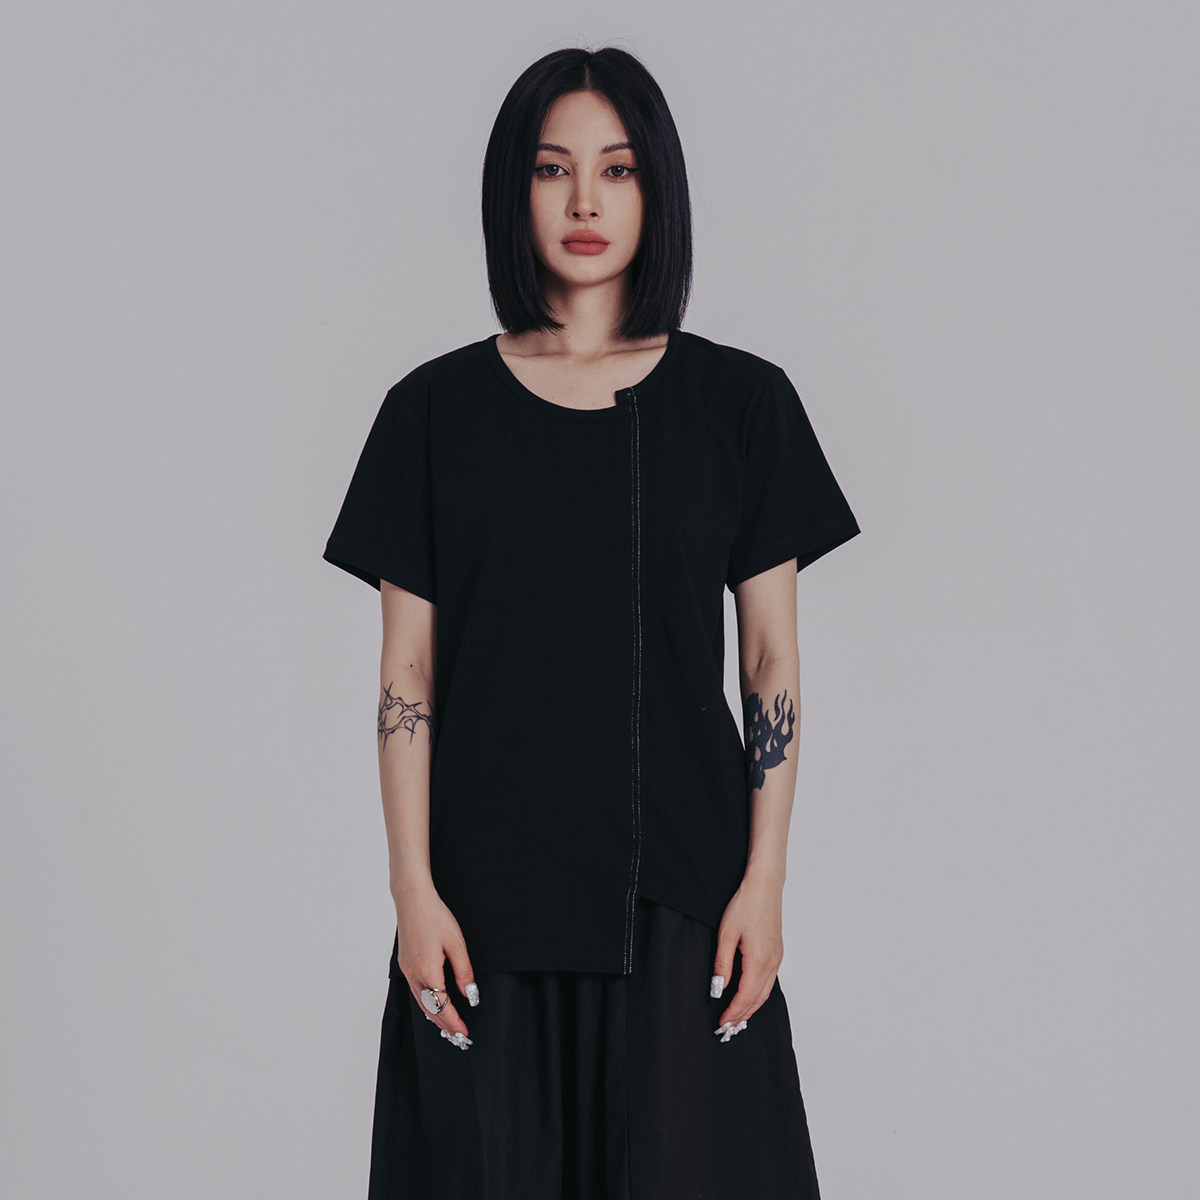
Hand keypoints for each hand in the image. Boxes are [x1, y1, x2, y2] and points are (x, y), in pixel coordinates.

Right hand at [394, 882, 479, 1048]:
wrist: (412, 899)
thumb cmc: (436, 917)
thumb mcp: (456, 944)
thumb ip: (464, 972)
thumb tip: (470, 995)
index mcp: (427, 971)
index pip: (442, 1006)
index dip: (454, 1022)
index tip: (464, 1033)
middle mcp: (413, 974)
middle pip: (429, 1009)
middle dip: (444, 1025)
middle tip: (459, 1038)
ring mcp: (406, 970)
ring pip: (421, 1002)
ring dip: (434, 1016)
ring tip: (448, 1028)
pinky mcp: (404, 964)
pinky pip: (416, 991)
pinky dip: (426, 1003)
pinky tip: (435, 1005)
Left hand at [712, 872, 783, 1036]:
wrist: (765, 886)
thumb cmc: (745, 904)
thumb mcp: (726, 933)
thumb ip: (722, 963)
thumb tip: (718, 987)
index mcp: (759, 960)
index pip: (745, 996)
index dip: (733, 1012)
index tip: (722, 1023)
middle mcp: (772, 963)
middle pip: (757, 999)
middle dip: (743, 1015)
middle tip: (728, 1028)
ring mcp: (777, 958)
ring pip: (765, 992)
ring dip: (751, 1007)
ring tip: (737, 1018)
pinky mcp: (777, 953)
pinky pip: (769, 982)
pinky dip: (759, 995)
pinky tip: (750, 997)